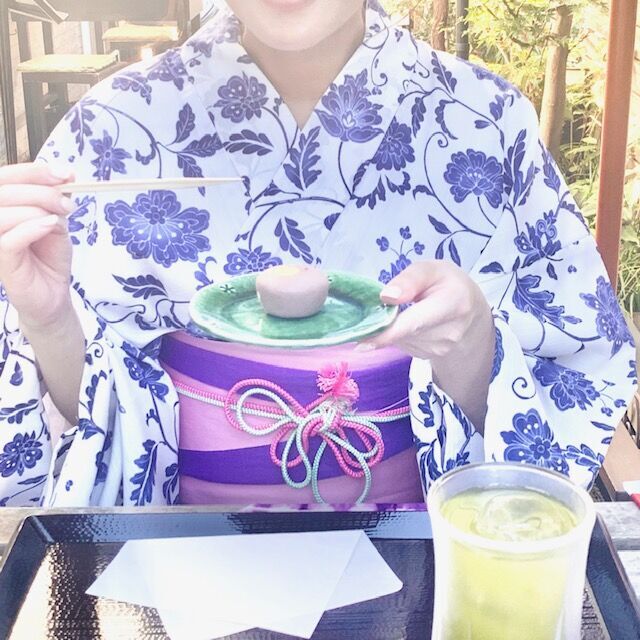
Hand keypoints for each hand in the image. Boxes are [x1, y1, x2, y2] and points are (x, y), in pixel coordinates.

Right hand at [0, 163, 75, 331]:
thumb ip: (55, 201)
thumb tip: (67, 176)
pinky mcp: (2, 262)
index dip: (35, 171)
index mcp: (3, 207)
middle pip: (3, 190)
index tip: (66, 174)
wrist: (53, 294)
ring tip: (61, 217)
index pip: (6, 177)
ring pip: (3, 212)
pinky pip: (8, 239)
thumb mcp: (56, 223)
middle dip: (41, 190)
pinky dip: (31, 227)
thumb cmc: (50, 258)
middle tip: (67, 203)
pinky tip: (50, 226)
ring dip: (38, 208)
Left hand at [359, 261, 494, 430]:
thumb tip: (386, 297)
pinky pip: (400, 343)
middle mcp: (449, 332)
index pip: (417, 322)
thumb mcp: (433, 269)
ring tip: (404, 308)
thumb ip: (410, 279)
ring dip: (391, 325)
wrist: (471, 313)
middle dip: (383, 321)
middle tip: (376, 306)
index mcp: (453, 304)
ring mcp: (439, 349)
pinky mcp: (427, 356)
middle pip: (402, 331)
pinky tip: (407, 321)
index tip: (363, 342)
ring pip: (398, 338)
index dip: (388, 333)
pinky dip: (396, 332)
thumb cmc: (448, 284)